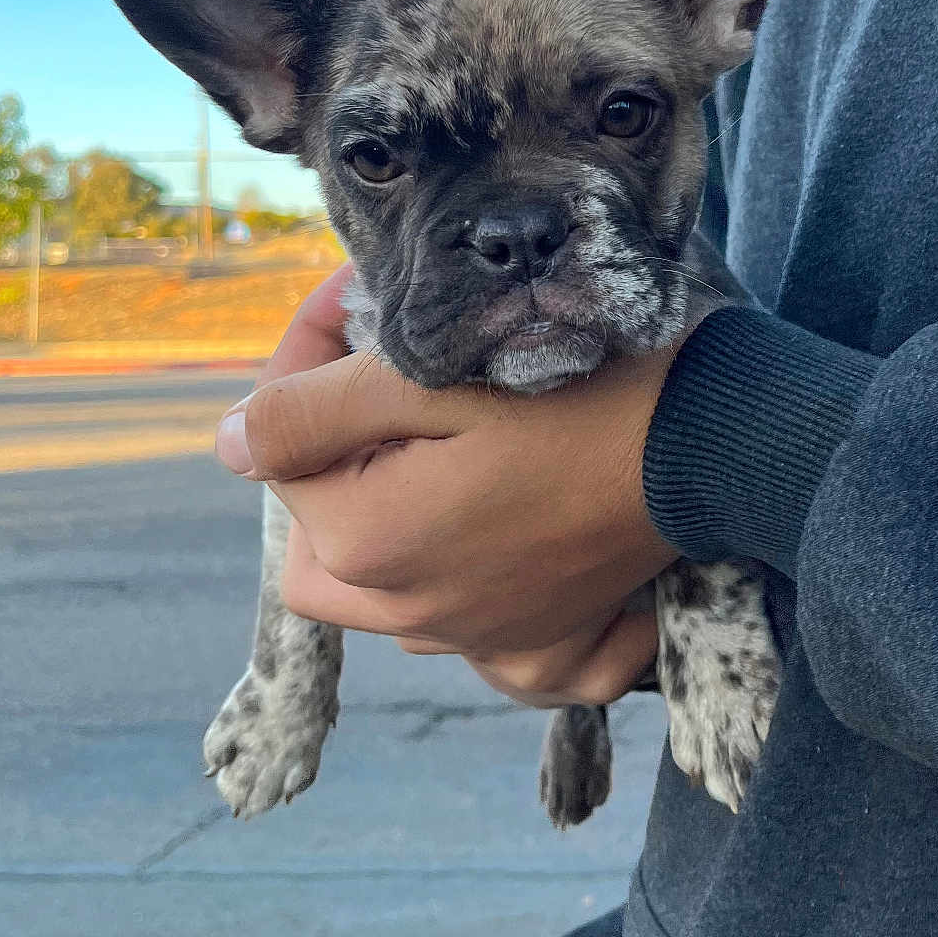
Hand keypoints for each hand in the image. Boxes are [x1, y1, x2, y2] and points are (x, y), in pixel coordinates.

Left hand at [215, 263, 680, 705]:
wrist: (715, 451)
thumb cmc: (588, 400)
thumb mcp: (441, 379)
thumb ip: (312, 410)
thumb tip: (223, 443)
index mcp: (370, 542)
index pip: (281, 444)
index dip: (306, 353)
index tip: (354, 291)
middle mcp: (408, 612)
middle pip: (317, 526)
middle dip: (333, 447)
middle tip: (390, 378)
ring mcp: (473, 639)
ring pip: (375, 581)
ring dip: (383, 508)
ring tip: (439, 437)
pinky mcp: (533, 645)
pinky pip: (453, 629)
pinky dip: (446, 581)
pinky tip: (483, 528)